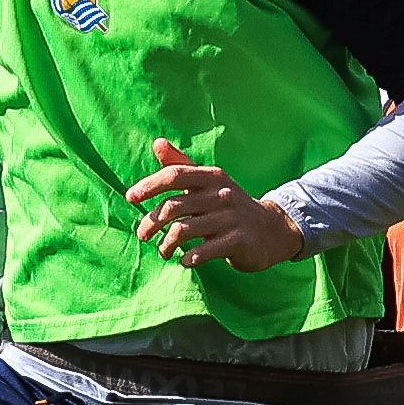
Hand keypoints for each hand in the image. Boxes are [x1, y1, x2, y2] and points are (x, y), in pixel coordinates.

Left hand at [128, 140, 306, 271]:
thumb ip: (182, 165)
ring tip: (163, 252)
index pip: (175, 175)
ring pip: (185, 230)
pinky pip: (206, 250)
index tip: (130, 198)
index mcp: (212, 177)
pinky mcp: (239, 240)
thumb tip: (157, 143)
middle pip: (175, 206)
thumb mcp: (209, 183)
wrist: (273, 229)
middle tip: (143, 235)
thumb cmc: (230, 206)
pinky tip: (184, 261)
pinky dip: (190, 258)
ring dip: (166, 244)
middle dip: (152, 222)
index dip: (150, 185)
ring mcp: (232, 217)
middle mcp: (221, 194)